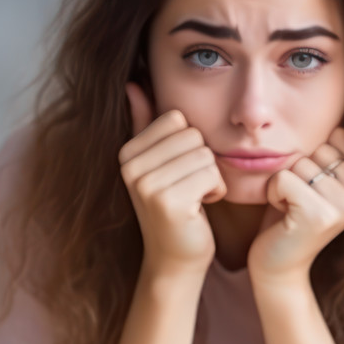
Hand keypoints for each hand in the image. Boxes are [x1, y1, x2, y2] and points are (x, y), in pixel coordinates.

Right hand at [120, 82, 227, 276]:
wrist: (176, 258)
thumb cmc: (175, 208)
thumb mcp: (157, 164)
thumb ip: (144, 124)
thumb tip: (132, 84)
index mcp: (127, 152)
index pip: (177, 119)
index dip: (189, 145)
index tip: (179, 173)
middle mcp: (130, 167)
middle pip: (192, 135)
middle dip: (202, 162)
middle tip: (188, 189)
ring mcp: (146, 184)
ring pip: (204, 154)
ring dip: (210, 177)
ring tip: (194, 199)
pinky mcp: (168, 202)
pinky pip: (211, 173)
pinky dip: (215, 191)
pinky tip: (199, 208)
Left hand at [247, 126, 343, 284]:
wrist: (278, 264)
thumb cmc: (293, 214)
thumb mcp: (319, 178)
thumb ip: (335, 151)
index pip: (338, 137)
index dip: (315, 157)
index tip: (315, 188)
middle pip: (318, 149)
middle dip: (299, 170)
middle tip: (301, 201)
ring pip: (300, 163)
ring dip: (285, 183)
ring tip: (292, 209)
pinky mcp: (319, 216)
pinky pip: (283, 178)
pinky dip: (273, 193)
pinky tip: (283, 214)